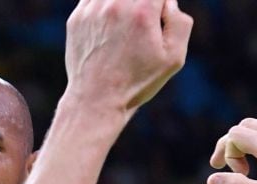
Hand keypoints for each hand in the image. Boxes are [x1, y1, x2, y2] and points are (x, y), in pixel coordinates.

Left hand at [64, 0, 192, 111]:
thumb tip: (168, 2)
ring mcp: (92, 10)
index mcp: (142, 11)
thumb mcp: (173, 58)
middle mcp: (115, 4)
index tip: (157, 22)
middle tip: (140, 30)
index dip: (160, 6)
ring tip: (124, 32)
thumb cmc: (137, 82)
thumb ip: (180, 22)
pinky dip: (105, 7)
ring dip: (124, 6)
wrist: (96, 101)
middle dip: (143, 6)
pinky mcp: (77, 18)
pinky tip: (109, 29)